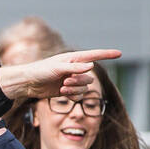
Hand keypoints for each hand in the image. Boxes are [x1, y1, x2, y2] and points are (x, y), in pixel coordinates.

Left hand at [0, 49, 121, 102]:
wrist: (29, 83)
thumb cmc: (41, 71)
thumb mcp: (58, 68)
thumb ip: (75, 67)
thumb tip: (92, 66)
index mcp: (74, 59)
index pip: (95, 55)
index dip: (107, 54)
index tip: (120, 53)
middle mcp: (75, 69)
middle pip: (89, 76)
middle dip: (79, 80)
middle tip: (65, 81)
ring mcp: (72, 80)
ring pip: (85, 87)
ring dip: (75, 88)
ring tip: (62, 87)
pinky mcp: (67, 90)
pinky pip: (78, 95)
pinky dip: (72, 95)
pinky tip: (62, 92)